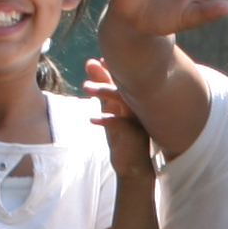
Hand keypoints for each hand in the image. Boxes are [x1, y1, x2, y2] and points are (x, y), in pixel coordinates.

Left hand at [88, 60, 156, 180]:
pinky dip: (107, 119)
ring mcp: (141, 120)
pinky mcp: (136, 136)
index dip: (114, 66)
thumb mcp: (108, 111)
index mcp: (138, 101)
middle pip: (127, 85)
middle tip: (89, 65)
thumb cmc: (122, 138)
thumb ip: (101, 90)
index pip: (129, 78)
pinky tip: (92, 119)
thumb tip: (91, 62)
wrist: (132, 169)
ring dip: (104, 92)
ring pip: (125, 100)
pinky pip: (122, 123)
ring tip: (86, 88)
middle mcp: (142, 107)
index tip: (100, 59)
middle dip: (107, 73)